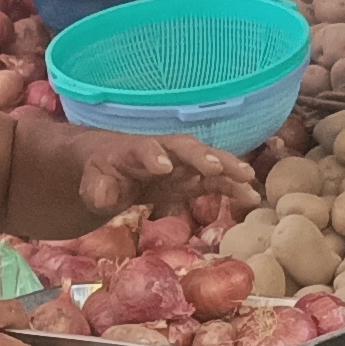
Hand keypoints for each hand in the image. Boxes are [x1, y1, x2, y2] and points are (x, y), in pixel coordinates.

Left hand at [69, 125, 262, 219]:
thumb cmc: (102, 175)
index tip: (162, 167)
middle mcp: (163, 151)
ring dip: (226, 167)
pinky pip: (215, 180)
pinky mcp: (192, 179)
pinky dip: (232, 186)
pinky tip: (251, 197)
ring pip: (206, 160)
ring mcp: (181, 164)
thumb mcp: (93, 185)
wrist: (114, 168)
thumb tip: (105, 197)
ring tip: (248, 177)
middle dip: (200, 156)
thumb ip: (98, 191)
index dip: (153, 156)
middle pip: (183, 148)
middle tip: (215, 166)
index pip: (143, 148)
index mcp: (134, 150)